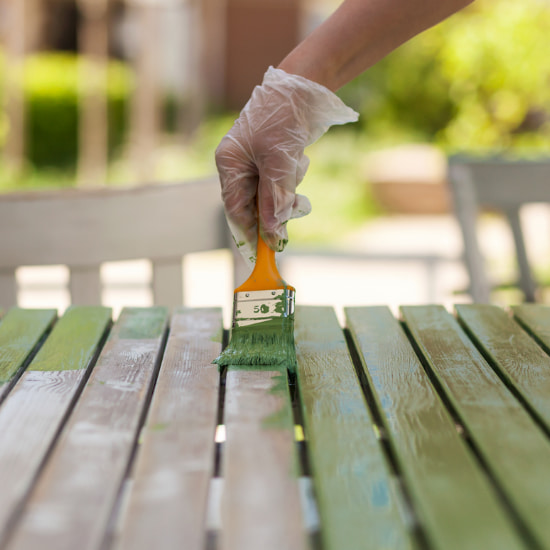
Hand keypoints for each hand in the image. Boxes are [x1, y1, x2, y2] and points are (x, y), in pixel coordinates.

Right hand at [215, 67, 357, 265]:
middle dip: (276, 206)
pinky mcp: (273, 159)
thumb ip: (274, 200)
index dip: (249, 231)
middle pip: (255, 203)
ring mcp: (256, 162)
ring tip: (297, 165)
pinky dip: (293, 175)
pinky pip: (283, 181)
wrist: (303, 88)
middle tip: (296, 207)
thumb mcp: (277, 162)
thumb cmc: (282, 119)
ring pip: (272, 194)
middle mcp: (239, 165)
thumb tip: (272, 235)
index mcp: (229, 164)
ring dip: (288, 188)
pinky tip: (298, 156)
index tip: (265, 250)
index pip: (235, 208)